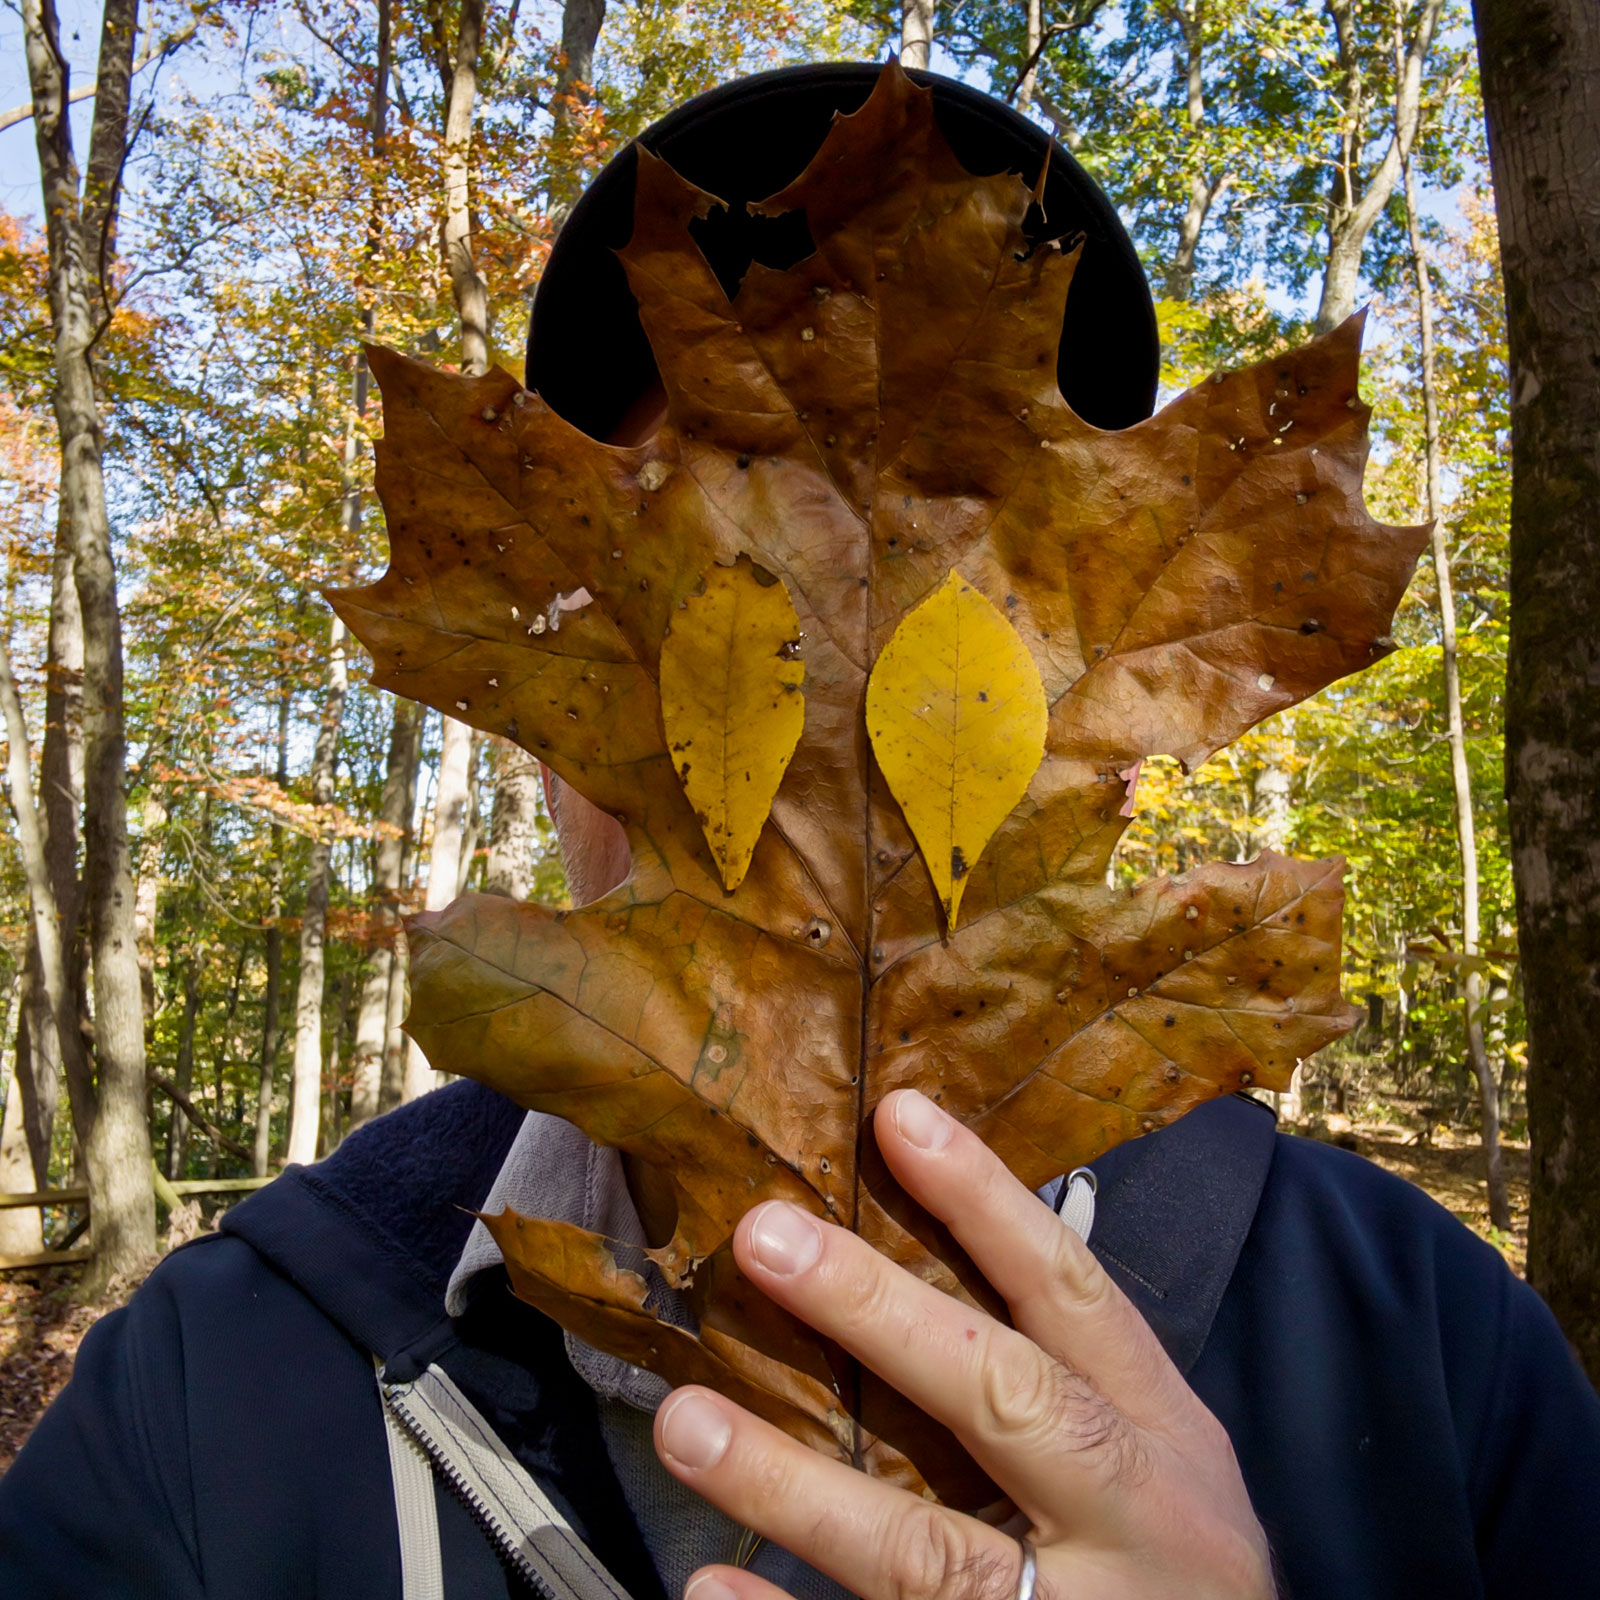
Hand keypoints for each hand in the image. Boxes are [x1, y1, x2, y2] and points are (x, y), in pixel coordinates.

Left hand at [652, 1088, 1274, 1599]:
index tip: (898, 1116)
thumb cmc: (1179, 1566)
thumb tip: (907, 1260)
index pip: (1068, 1290)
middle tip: (764, 1238)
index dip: (985, 1200)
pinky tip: (715, 1586)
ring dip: (796, 1484)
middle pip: (1000, 1397)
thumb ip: (1066, 1373)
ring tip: (687, 1426)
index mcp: (1155, 1429)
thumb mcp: (1161, 1457)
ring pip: (924, 1549)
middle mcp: (1118, 1512)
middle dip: (878, 1312)